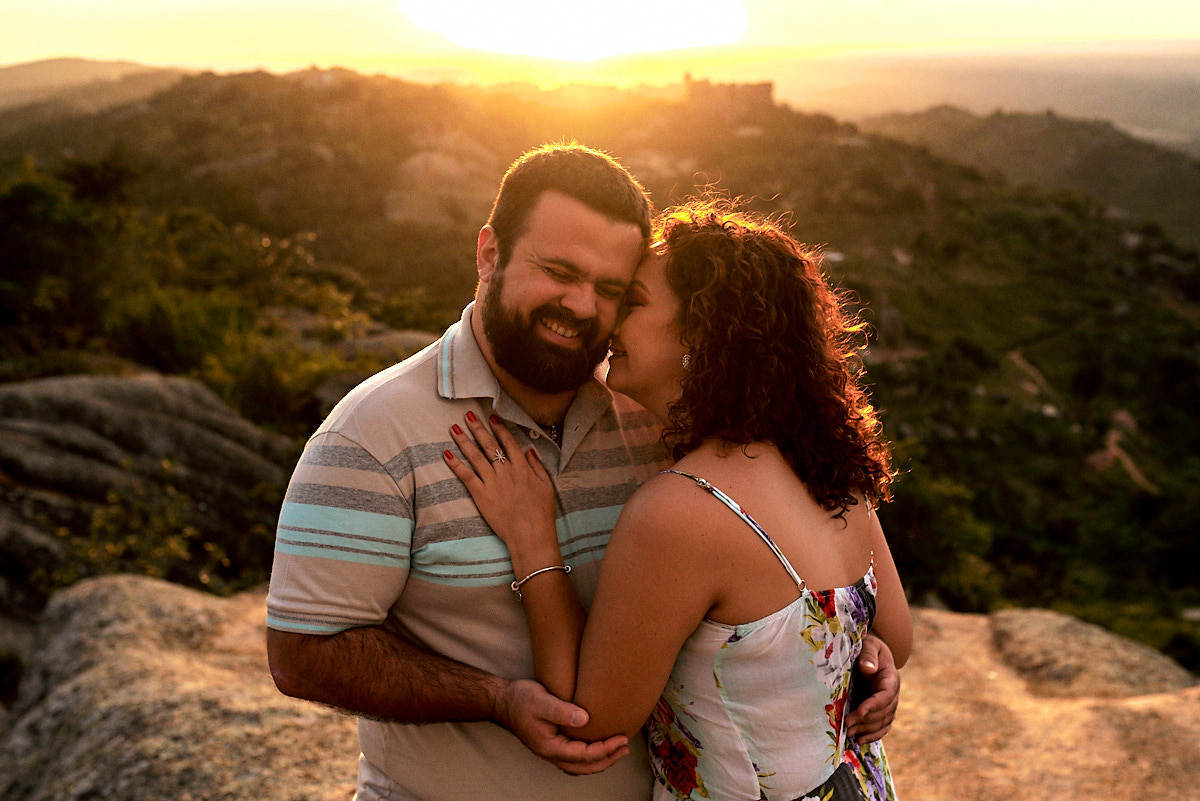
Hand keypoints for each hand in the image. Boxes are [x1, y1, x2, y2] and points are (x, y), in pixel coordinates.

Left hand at [444, 412, 557, 549]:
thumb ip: (537, 467)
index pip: (509, 443)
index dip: (500, 429)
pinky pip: (466, 476)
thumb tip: (529, 451)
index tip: (492, 418)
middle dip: (478, 429)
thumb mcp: (546, 486)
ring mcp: (492, 482)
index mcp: (522, 468)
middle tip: (468, 416)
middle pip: (489, 445)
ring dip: (464, 441)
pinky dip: (456, 464)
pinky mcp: (481, 495)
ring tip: (454, 428)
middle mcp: (505, 471)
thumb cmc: (541, 512)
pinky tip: (447, 454)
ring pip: (475, 456)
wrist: (530, 533)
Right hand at [493, 678, 630, 774]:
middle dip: (608, 759)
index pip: (584, 755)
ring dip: (600, 760)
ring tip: (618, 750)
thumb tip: (586, 719)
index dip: (606, 749)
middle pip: (585, 767)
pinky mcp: (552, 744)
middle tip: (626, 747)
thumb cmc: (520, 699)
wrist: (502, 700)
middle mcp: (551, 753)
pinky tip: (598, 745)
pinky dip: (590, 756)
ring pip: (580, 765)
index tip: (622, 738)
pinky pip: (575, 757)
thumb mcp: (541, 700)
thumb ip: (562, 711)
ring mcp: (551, 750)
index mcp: (550, 747)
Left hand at [845, 634, 899, 742]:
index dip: (873, 705)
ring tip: (849, 734)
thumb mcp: (869, 645)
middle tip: (847, 725)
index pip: (885, 696)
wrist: (874, 653)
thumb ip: (868, 655)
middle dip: (865, 720)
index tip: (859, 712)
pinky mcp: (882, 710)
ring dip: (867, 729)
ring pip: (882, 722)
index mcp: (891, 679)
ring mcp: (889, 704)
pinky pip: (882, 726)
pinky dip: (873, 735)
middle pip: (883, 712)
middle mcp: (892, 694)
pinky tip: (860, 740)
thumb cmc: (870, 647)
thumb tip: (868, 669)